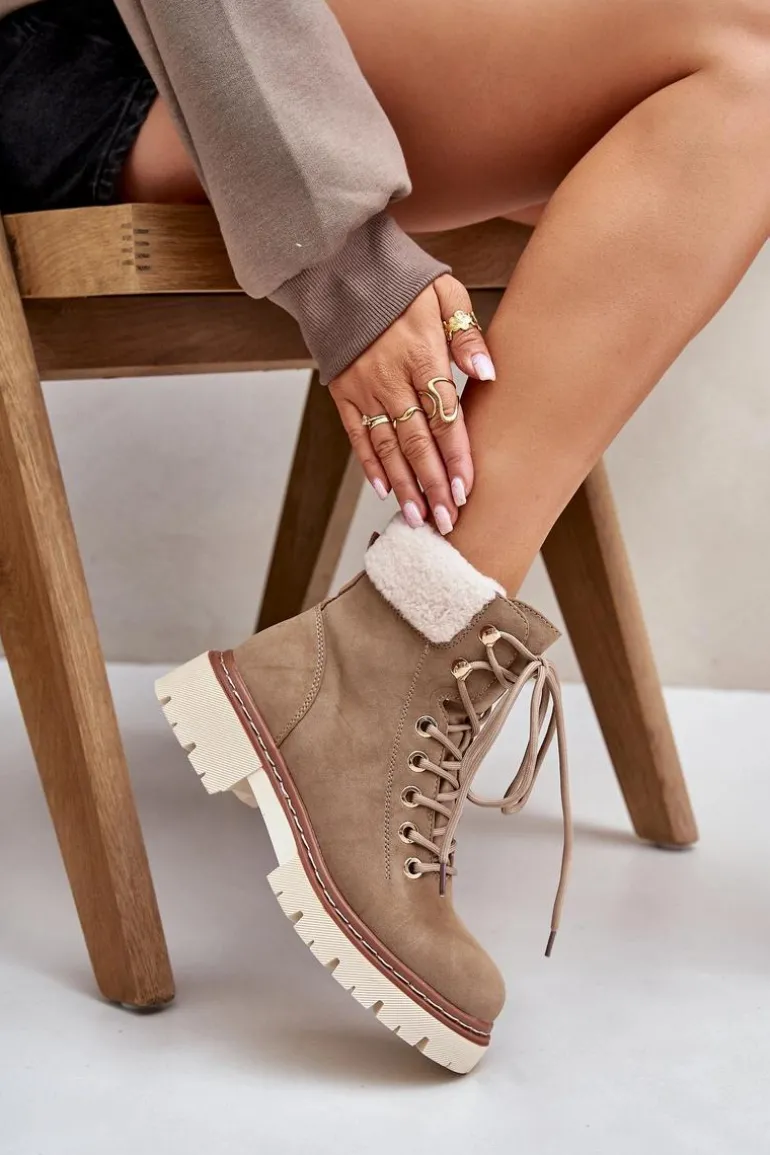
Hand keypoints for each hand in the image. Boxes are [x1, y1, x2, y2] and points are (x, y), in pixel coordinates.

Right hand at [328, 274, 494, 534]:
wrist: (341, 269)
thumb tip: (488, 373)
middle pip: (416, 442)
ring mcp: (364, 389)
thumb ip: (467, 335)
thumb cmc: (402, 282)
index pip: (444, 416)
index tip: (466, 490)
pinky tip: (384, 490)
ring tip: (418, 519)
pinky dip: (370, 465)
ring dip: (403, 485)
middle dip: (433, 485)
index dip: (455, 456)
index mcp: (421, 355)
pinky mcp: (343, 393)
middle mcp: (391, 378)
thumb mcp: (444, 294)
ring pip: (387, 446)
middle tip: (447, 522)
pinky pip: (357, 435)